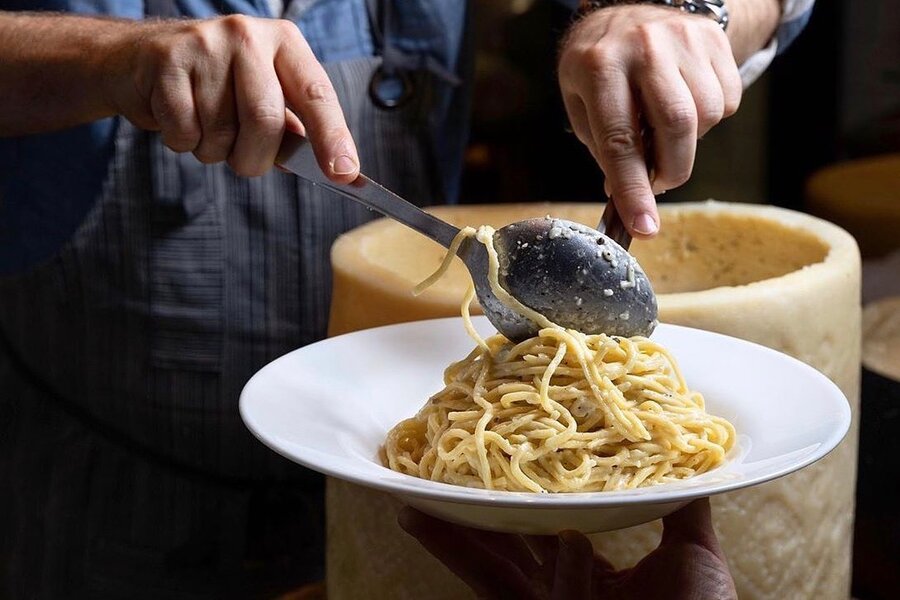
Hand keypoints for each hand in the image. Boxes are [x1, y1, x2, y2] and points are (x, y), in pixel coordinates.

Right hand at [103, 16, 357, 178]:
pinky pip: (184, 131)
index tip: (344, 173)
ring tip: (204, 127)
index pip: (317, 94)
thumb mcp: (262, 96)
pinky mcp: (167, 60)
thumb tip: (338, 170)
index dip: (332, 137)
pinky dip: (183, 142)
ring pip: (222, 131)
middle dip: (255, 158)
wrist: (138, 60)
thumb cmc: (215, 87)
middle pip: (266, 119)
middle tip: (245, 162)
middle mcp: (248, 35)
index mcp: (284, 43)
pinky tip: (179, 118)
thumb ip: (294, 131)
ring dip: (214, 151)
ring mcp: (205, 43)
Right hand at [398, 498, 736, 599]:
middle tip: (418, 490)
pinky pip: (546, 596)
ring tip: (414, 511)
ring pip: (492, 579)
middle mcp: (559, 594)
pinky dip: (562, 572)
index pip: (532, 538)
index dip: (502, 509)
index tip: (480, 472)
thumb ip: (682, 506)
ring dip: (453, 546)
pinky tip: (572, 545)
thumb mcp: (694, 554)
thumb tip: (688, 452)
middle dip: (454, 525)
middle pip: (493, 556)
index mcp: (583, 574)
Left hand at [558, 5, 742, 237]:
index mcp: (598, 66)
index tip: (644, 227)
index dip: (633, 190)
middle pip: (676, 125)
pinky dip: (711, 117)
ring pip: (707, 114)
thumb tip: (629, 197)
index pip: (619, 140)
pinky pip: (727, 99)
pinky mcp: (712, 38)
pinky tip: (685, 103)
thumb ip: (603, 147)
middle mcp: (643, 47)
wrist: (628, 9)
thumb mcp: (581, 101)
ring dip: (689, 141)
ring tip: (665, 128)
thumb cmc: (598, 67)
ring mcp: (682, 38)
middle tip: (660, 182)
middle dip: (673, 170)